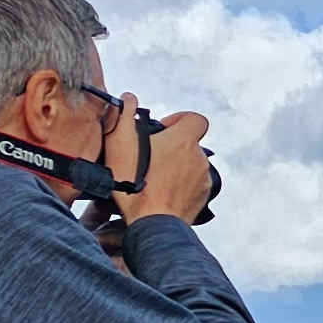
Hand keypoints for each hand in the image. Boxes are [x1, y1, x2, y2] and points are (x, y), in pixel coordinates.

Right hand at [118, 106, 217, 226]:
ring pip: (191, 165)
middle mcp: (200, 159)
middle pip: (190, 143)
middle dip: (173, 145)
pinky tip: (161, 191)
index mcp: (184, 141)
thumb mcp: (119, 143)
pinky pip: (192, 185)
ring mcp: (203, 180)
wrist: (152, 223)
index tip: (162, 130)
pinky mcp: (202, 198)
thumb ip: (124, 115)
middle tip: (150, 155)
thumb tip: (129, 98)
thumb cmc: (135, 183)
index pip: (196, 119)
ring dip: (176, 166)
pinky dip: (180, 184)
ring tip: (153, 175)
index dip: (180, 119)